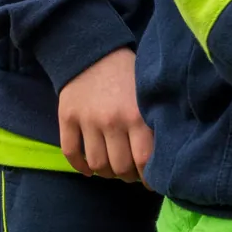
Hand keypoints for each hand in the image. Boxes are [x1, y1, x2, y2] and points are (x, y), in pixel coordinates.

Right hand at [58, 47, 151, 181]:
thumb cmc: (128, 74)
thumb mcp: (148, 94)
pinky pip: (71, 153)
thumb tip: (165, 155)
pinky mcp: (67, 118)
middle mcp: (112, 120)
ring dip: (106, 172)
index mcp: (137, 115)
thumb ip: (154, 121)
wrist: (92, 50)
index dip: (148, 177)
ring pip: (97, 164)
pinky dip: (80, 167)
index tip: (151, 181)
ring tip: (112, 169)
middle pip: (120, 166)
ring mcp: (87, 120)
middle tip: (131, 173)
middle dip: (128, 175)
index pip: (143, 160)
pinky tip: (89, 168)